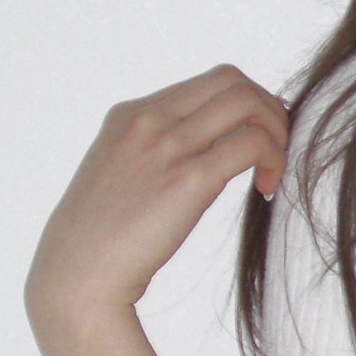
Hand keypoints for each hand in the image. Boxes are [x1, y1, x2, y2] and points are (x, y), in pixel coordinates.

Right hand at [25, 64, 289, 339]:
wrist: (78, 274)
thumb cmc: (101, 238)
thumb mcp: (122, 174)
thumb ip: (158, 151)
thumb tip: (209, 148)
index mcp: (130, 115)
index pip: (208, 82)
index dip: (246, 102)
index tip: (258, 135)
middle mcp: (149, 120)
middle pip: (233, 80)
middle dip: (268, 108)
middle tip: (276, 146)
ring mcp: (167, 145)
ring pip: (247, 103)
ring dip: (277, 131)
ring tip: (273, 168)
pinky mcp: (188, 178)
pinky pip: (252, 144)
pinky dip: (274, 160)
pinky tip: (266, 189)